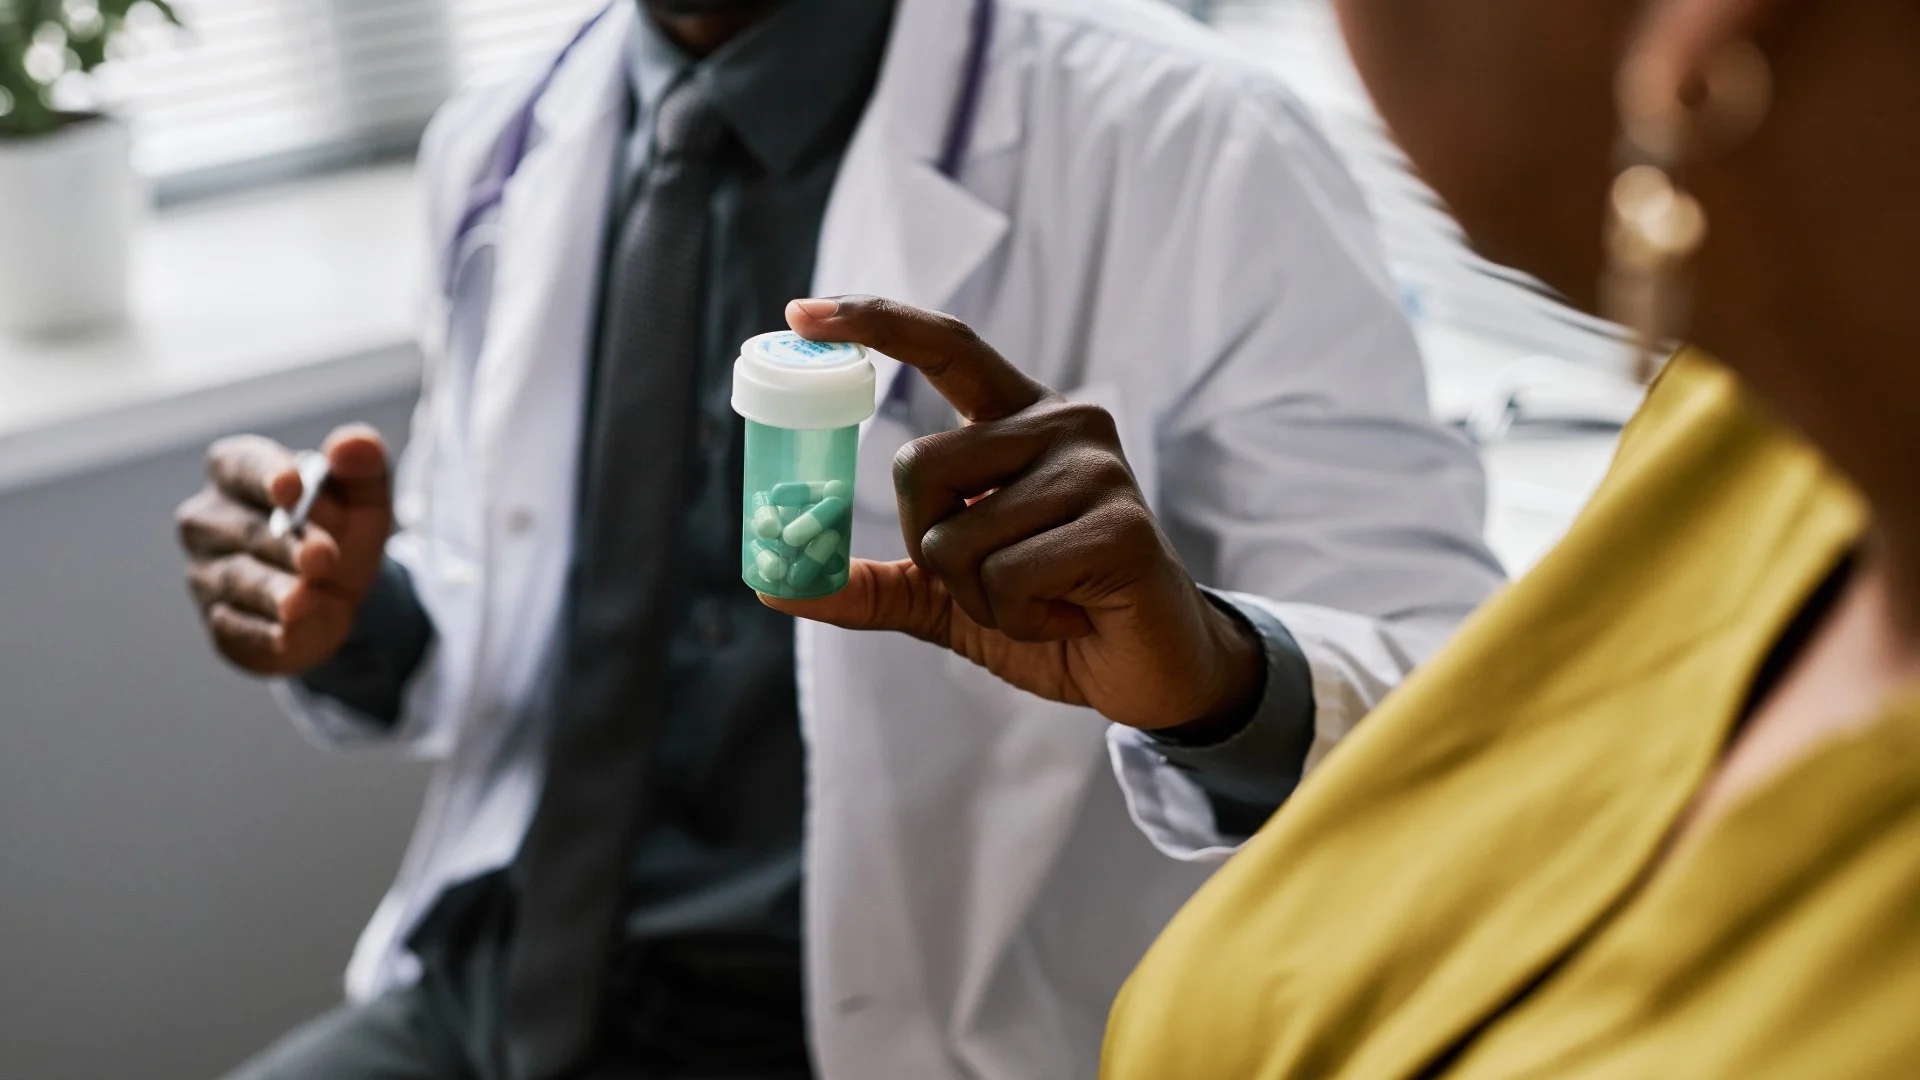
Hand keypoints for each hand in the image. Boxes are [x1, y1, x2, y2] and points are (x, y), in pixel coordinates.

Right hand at [174, 425, 393, 675]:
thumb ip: (363, 463)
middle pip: (242, 529)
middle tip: (322, 555)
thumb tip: (351, 444)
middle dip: (283, 543)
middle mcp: (209, 522)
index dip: (262, 475)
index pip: (238, 465)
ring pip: (237, 580)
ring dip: (272, 590)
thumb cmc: (340, 525)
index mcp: (236, 473)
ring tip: (304, 598)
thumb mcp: (363, 494)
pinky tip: (291, 632)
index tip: (291, 486)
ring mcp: (208, 574)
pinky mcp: (221, 624)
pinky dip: (265, 632)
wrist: (342, 590)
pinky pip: (237, 628)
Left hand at [763, 296, 1263, 731]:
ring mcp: (1098, 470)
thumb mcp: (950, 597)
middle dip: (930, 548)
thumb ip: (875, 583)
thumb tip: (775, 586)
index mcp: (1022, 421)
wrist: (1149, 670)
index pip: (945, 346)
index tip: (801, 314)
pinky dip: (1019, 619)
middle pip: (919, 467)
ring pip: (957, 538)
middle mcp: (1064, 424)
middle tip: (995, 581)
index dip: (874, 322)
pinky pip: (1007, 579)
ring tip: (1044, 602)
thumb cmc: (1054, 614)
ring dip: (980, 600)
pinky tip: (1070, 616)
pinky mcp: (1122, 527)